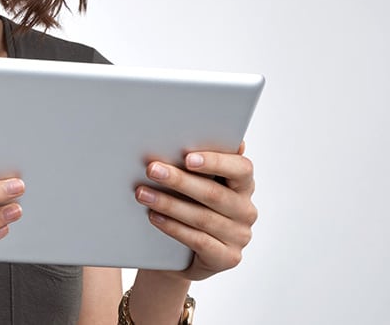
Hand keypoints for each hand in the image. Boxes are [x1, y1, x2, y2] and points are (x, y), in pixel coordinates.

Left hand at [134, 142, 257, 280]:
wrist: (183, 254)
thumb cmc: (189, 207)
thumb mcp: (195, 184)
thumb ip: (195, 164)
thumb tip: (183, 132)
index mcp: (243, 185)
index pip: (241, 168)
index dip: (216, 161)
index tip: (187, 157)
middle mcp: (246, 210)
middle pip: (214, 193)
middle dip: (180, 180)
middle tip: (151, 169)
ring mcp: (239, 236)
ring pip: (202, 217)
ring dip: (169, 203)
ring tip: (142, 193)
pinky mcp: (227, 257)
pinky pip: (198, 240)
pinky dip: (173, 227)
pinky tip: (154, 217)